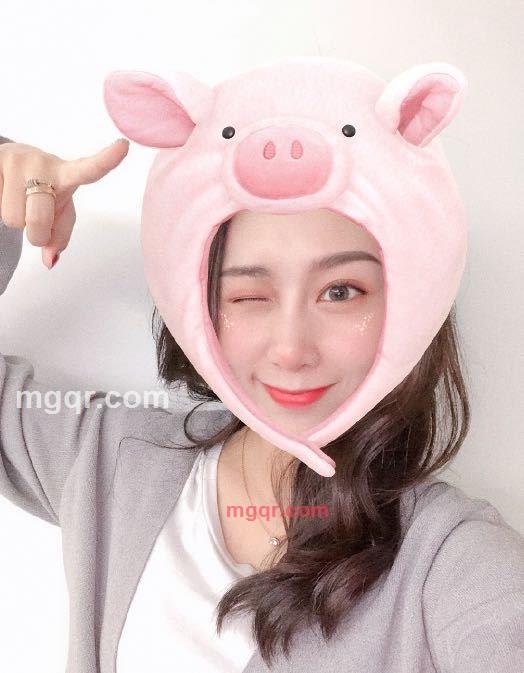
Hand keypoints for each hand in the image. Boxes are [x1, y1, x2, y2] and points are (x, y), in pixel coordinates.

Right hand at [0, 139, 129, 267]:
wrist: (8, 164)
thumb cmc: (44, 191)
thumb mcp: (60, 213)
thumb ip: (61, 236)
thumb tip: (50, 261)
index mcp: (68, 175)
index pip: (89, 169)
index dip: (107, 160)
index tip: (124, 146)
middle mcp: (43, 162)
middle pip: (38, 221)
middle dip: (36, 233)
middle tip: (35, 220)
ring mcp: (17, 158)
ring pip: (12, 218)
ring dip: (14, 218)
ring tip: (17, 200)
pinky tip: (4, 191)